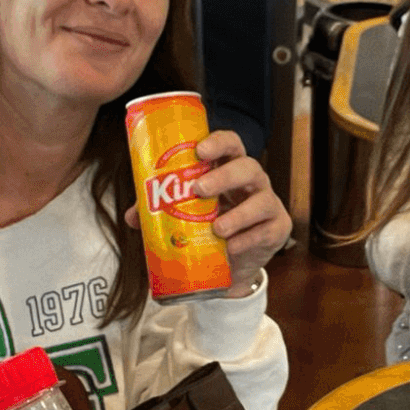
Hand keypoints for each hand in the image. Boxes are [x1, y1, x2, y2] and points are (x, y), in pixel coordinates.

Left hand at [123, 129, 288, 297]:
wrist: (230, 267)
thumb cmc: (207, 229)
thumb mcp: (183, 217)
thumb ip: (159, 212)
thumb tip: (132, 214)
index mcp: (228, 169)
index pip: (230, 144)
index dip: (218, 142)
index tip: (200, 150)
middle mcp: (252, 182)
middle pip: (248, 166)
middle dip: (224, 176)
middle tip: (199, 189)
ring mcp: (268, 204)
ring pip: (261, 200)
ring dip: (238, 214)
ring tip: (216, 229)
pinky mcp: (277, 229)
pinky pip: (267, 230)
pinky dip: (248, 239)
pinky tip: (231, 247)